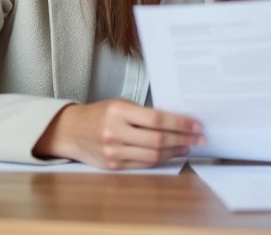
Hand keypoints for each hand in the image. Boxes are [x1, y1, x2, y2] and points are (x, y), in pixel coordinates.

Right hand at [34, 99, 204, 168]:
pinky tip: (170, 154)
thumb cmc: (99, 114)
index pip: (156, 119)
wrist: (70, 131)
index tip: (196, 125)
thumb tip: (176, 121)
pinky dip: (159, 160)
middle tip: (199, 137)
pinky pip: (143, 164)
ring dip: (174, 151)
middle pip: (157, 140)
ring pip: (152, 155)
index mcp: (118, 111)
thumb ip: (144, 114)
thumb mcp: (120, 105)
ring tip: (188, 145)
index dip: (180, 123)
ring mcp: (113, 152)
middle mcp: (115, 132)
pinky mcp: (113, 166)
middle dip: (183, 139)